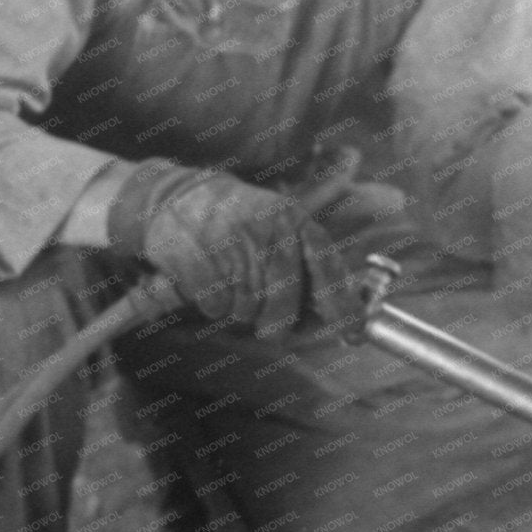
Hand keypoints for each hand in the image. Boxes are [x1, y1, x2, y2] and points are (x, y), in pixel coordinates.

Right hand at [107, 161, 366, 335]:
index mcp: (295, 221)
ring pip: (248, 312)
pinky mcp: (197, 259)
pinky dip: (212, 305)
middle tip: (264, 318)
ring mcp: (232, 243)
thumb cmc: (240, 223)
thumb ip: (311, 267)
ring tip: (231, 281)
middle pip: (284, 308)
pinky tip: (209, 279)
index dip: (343, 308)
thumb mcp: (281, 228)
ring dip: (239, 310)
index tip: (353, 333)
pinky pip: (216, 308)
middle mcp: (270, 230)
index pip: (328, 271)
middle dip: (274, 323)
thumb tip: (345, 319)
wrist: (178, 197)